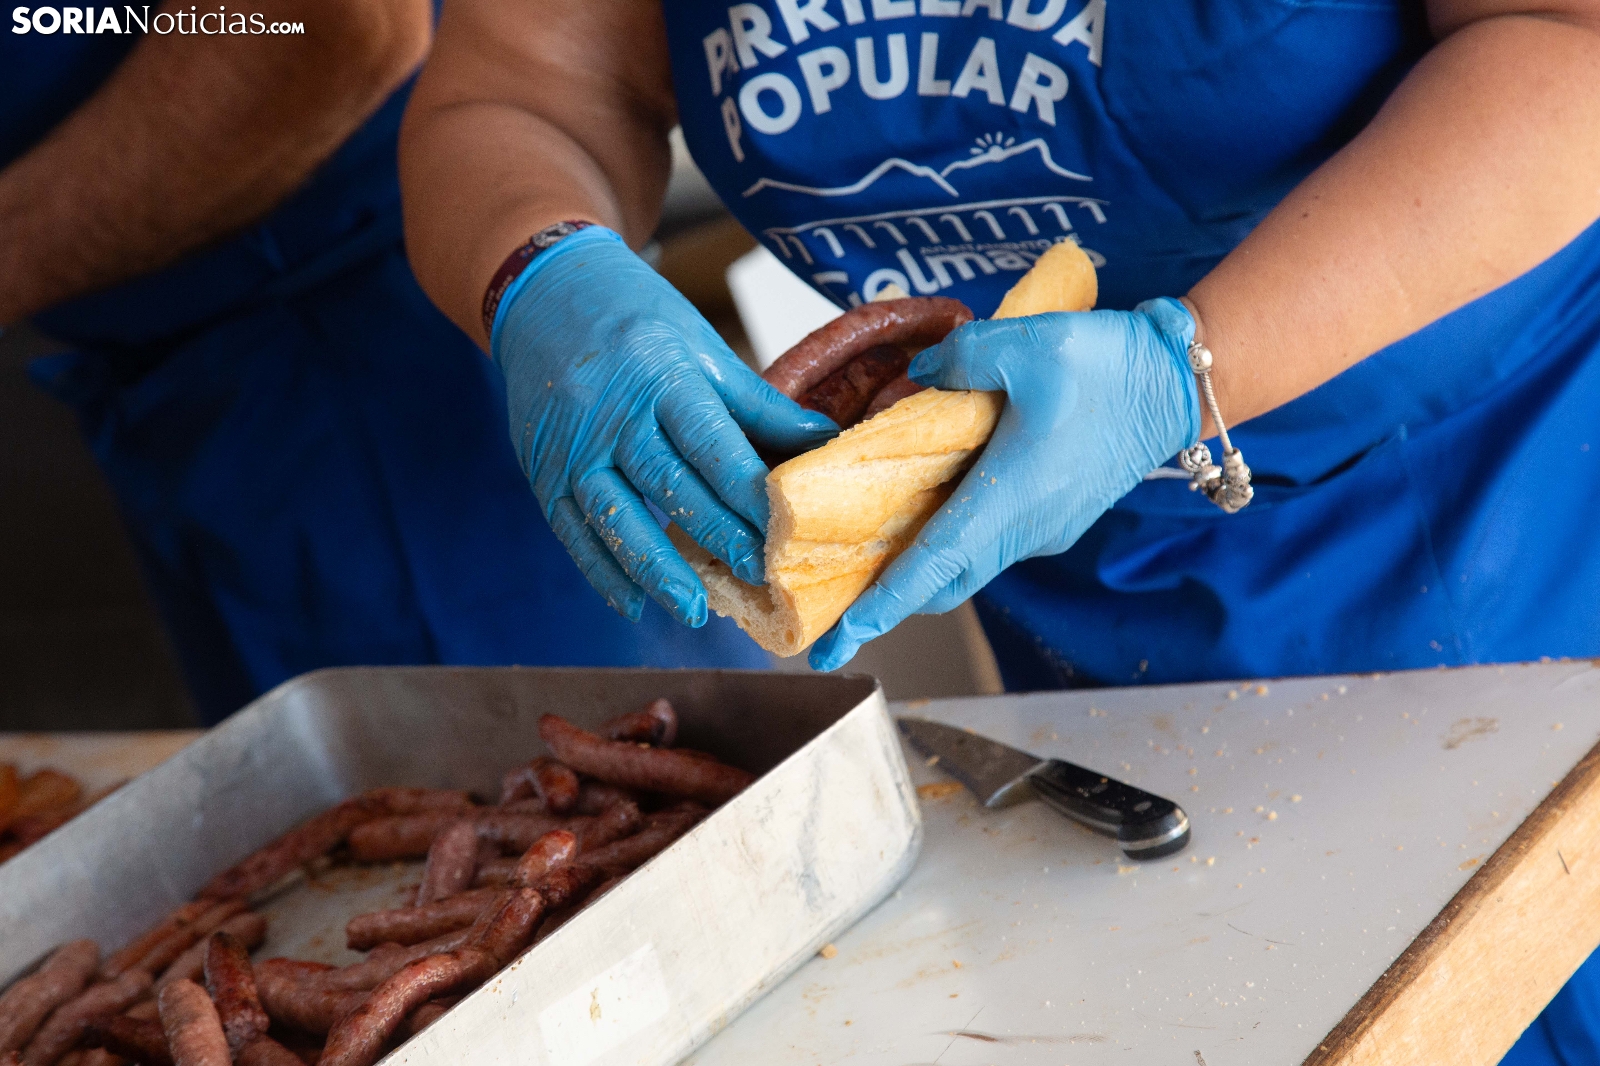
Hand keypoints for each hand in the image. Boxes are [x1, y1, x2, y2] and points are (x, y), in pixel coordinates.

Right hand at [492, 226, 836, 625]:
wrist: (541, 288)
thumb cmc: (635, 316)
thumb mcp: (701, 344)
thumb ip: (758, 404)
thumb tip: (826, 445)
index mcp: (662, 376)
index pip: (714, 446)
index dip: (751, 495)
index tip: (788, 534)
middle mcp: (614, 413)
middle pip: (670, 486)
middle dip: (718, 538)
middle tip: (761, 582)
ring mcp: (573, 444)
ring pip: (616, 516)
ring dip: (656, 568)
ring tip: (694, 610)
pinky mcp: (542, 468)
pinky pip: (571, 529)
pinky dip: (602, 570)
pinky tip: (633, 603)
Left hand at [808, 298, 1200, 669]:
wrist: (1180, 382)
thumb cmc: (1111, 367)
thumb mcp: (1026, 343)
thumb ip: (958, 359)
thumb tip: (919, 379)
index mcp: (1008, 502)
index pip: (930, 569)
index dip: (879, 605)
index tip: (839, 639)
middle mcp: (1023, 530)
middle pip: (940, 582)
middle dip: (885, 597)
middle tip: (831, 601)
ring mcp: (1041, 529)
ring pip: (964, 562)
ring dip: (918, 564)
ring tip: (864, 549)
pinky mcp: (1053, 516)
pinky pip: (988, 538)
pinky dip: (950, 535)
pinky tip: (924, 499)